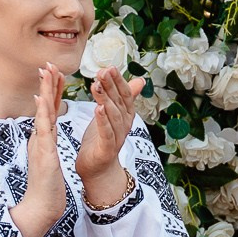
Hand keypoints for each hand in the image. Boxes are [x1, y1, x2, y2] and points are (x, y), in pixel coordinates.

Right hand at [9, 65, 67, 236]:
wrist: (41, 206)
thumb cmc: (47, 184)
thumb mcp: (48, 158)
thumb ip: (46, 142)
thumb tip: (44, 129)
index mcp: (44, 138)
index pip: (50, 109)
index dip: (52, 90)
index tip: (54, 71)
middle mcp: (40, 138)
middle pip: (44, 106)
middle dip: (47, 84)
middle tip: (48, 62)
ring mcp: (40, 145)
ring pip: (42, 114)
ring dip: (44, 93)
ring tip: (45, 73)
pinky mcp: (43, 155)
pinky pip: (43, 133)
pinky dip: (43, 117)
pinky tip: (42, 103)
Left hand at [77, 65, 143, 209]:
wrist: (98, 169)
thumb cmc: (103, 140)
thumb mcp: (113, 115)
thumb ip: (125, 97)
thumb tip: (141, 80)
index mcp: (125, 115)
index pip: (124, 94)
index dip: (118, 81)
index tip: (109, 67)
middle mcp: (124, 124)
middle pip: (119, 102)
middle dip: (111, 86)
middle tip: (102, 71)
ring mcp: (117, 136)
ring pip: (113, 115)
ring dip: (105, 99)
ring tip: (96, 85)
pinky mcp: (107, 148)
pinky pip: (106, 132)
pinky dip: (103, 121)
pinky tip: (97, 109)